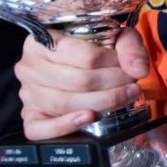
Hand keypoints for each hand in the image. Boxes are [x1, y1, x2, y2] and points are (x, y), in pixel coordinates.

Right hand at [14, 28, 150, 139]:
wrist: (77, 67)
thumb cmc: (93, 50)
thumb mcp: (114, 38)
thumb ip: (129, 47)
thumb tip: (138, 69)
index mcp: (43, 41)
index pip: (84, 56)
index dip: (113, 64)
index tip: (128, 68)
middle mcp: (29, 67)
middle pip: (78, 81)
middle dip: (113, 85)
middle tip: (132, 86)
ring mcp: (28, 94)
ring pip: (65, 103)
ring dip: (102, 103)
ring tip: (124, 97)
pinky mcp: (30, 117)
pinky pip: (41, 128)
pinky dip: (66, 125)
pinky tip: (89, 117)